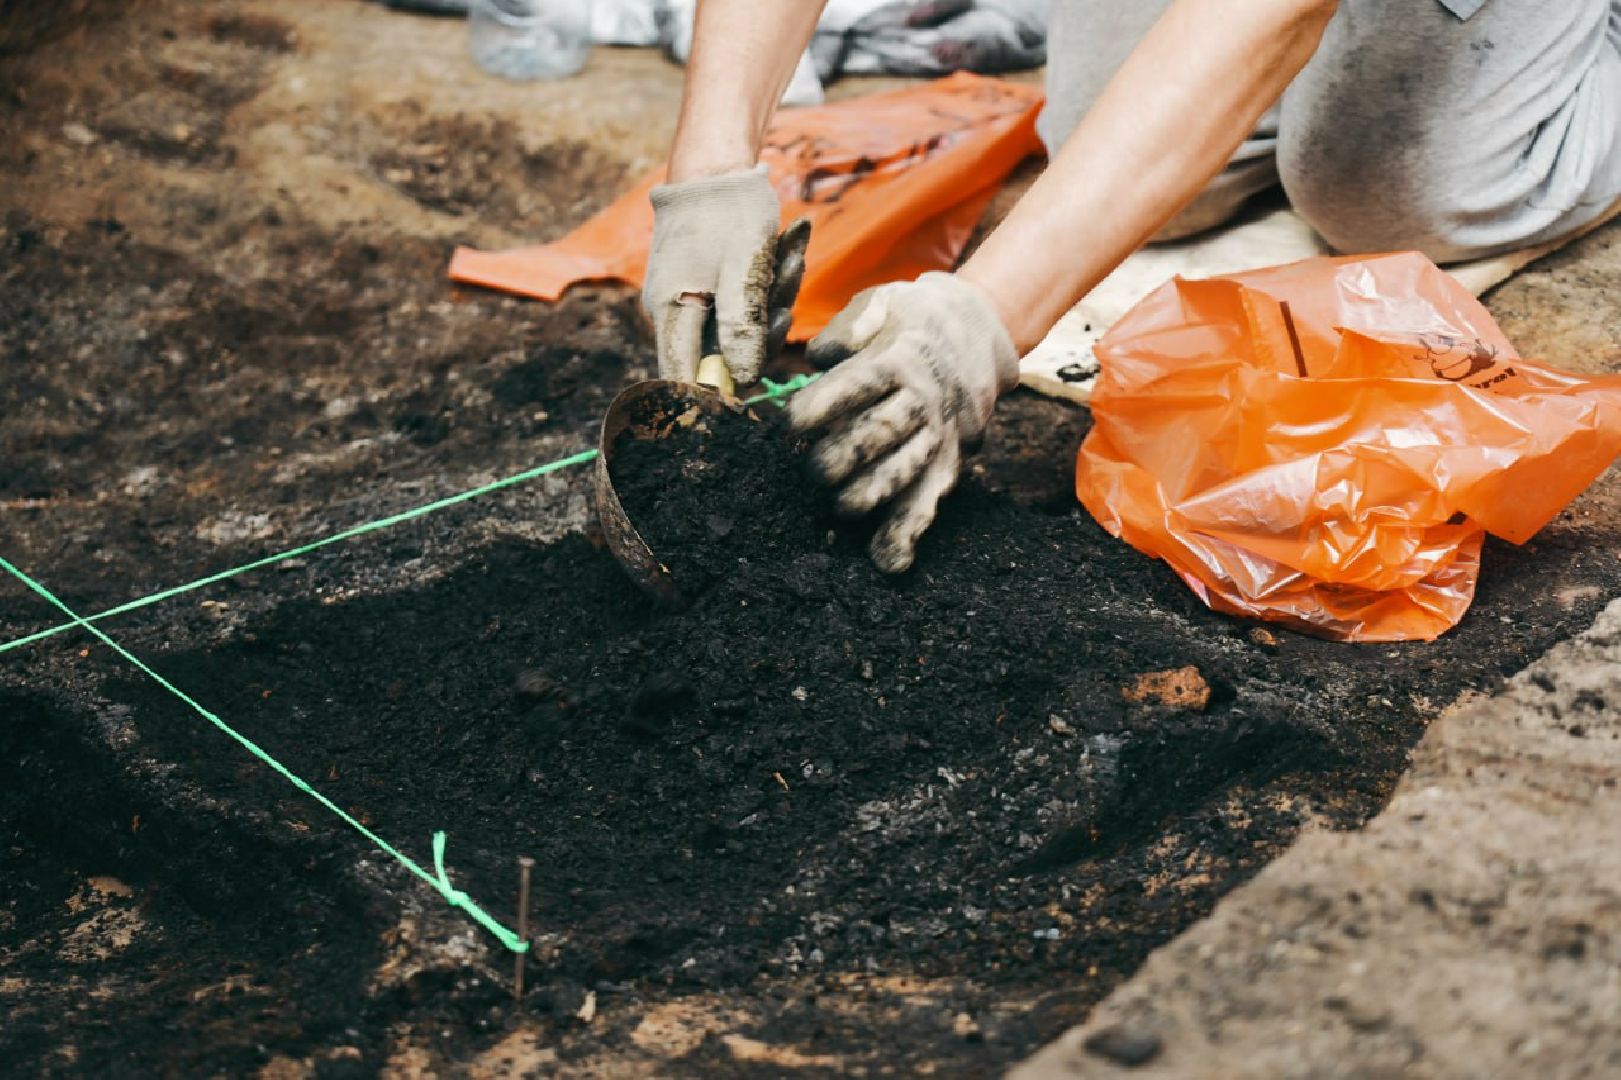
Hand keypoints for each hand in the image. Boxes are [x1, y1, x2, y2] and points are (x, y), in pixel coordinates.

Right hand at [642, 166, 809, 384]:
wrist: (721, 162)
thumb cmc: (727, 212)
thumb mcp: (742, 271)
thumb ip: (741, 327)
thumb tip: (744, 379)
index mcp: (673, 312)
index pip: (685, 376)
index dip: (718, 391)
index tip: (755, 385)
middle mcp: (678, 310)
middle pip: (723, 353)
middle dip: (765, 329)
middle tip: (785, 296)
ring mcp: (696, 296)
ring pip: (744, 324)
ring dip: (776, 295)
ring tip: (790, 252)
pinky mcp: (715, 282)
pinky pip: (748, 299)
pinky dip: (773, 278)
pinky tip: (790, 242)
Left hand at [788, 272, 1018, 571]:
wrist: (976, 331)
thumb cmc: (908, 319)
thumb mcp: (880, 301)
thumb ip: (848, 326)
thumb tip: (821, 354)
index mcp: (899, 357)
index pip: (859, 384)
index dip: (822, 406)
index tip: (791, 424)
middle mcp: (922, 398)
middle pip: (882, 433)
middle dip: (841, 456)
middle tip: (810, 469)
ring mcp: (938, 433)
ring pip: (907, 471)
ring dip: (872, 495)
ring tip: (841, 506)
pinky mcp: (948, 460)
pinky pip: (930, 499)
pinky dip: (910, 532)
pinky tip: (889, 563)